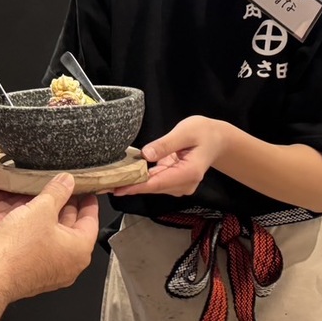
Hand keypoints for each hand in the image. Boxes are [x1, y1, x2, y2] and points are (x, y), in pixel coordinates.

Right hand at [0, 173, 98, 302]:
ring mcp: (54, 272)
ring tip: (43, 201)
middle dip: (68, 208)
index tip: (85, 189)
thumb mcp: (41, 209)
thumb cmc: (18, 248)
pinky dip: (42, 234)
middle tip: (62, 190)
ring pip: (59, 240)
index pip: (91, 219)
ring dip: (53, 220)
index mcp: (80, 249)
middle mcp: (72, 264)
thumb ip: (57, 192)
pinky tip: (30, 221)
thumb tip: (67, 181)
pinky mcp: (38, 275)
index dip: (88, 200)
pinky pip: (46, 250)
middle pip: (75, 229)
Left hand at [113, 115, 227, 196]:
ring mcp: (180, 185)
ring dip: (132, 184)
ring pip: (152, 186)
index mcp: (189, 172)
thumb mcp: (185, 131)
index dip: (136, 187)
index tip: (117, 189)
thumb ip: (166, 144)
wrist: (218, 140)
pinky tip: (124, 177)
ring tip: (109, 181)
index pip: (157, 183)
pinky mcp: (175, 182)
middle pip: (153, 187)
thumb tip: (146, 155)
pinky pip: (155, 182)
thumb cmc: (203, 132)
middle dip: (129, 186)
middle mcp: (185, 184)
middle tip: (103, 185)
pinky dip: (140, 179)